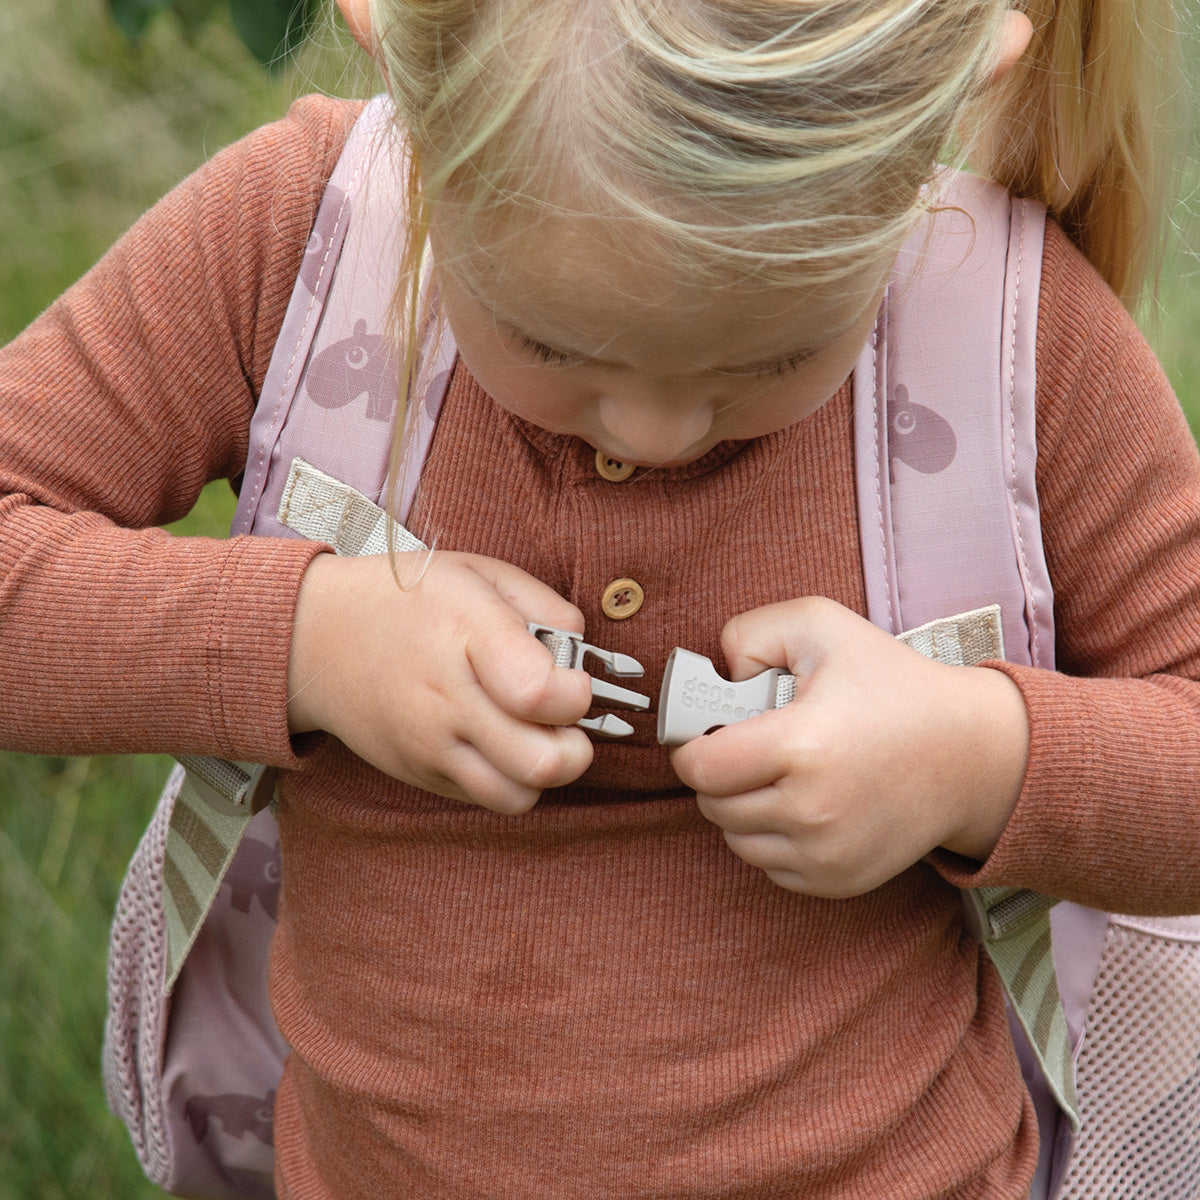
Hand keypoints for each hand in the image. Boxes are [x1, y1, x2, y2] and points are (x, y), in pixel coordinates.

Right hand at [287, 551, 594, 811]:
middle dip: (576, 744)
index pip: (541, 693)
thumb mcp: (480, 573)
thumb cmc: (408, 600)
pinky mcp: (420, 774)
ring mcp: (429, 746)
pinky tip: (499, 741)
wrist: (316, 637)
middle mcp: (446, 700)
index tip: (573, 679)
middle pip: (542, 762)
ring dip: (543, 771)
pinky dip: (508, 779)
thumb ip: (546, 607)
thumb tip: (584, 655)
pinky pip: (486, 799)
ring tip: (535, 734)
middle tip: (563, 717)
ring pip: (517, 796)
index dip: (577, 693)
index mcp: (466, 636)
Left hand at [670, 597, 1029, 897]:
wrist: (972, 754)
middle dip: (718, 773)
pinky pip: (769, 865)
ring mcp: (826, 854)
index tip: (705, 732)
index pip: (701, 767)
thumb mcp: (822, 625)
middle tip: (750, 745)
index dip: (692, 746)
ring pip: (735, 839)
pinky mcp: (837, 881)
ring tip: (778, 772)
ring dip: (740, 807)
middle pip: (713, 804)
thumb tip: (717, 674)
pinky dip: (771, 837)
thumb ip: (750, 634)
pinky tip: (801, 802)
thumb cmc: (895, 686)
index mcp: (802, 746)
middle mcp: (811, 810)